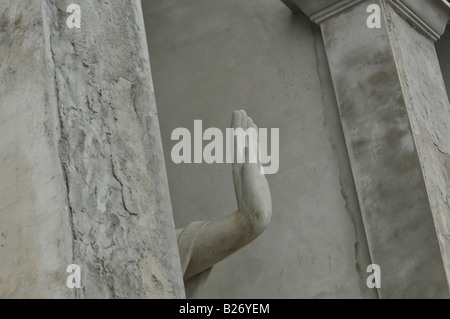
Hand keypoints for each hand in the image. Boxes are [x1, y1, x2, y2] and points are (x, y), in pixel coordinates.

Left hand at [232, 110, 271, 235]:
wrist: (253, 220)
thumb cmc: (253, 203)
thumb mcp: (252, 182)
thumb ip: (249, 165)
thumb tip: (246, 147)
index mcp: (240, 164)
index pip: (237, 140)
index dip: (238, 125)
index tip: (238, 110)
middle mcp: (242, 165)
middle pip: (241, 141)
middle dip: (241, 126)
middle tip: (241, 110)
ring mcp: (249, 170)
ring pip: (248, 148)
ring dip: (248, 135)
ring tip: (250, 122)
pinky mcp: (255, 176)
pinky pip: (255, 158)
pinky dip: (256, 149)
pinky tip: (256, 145)